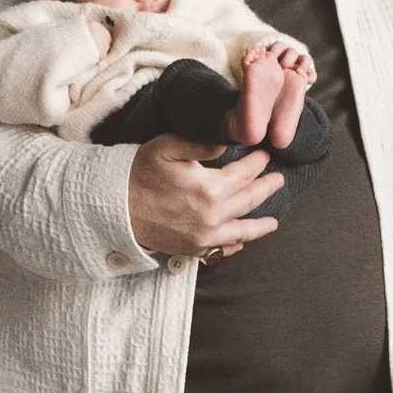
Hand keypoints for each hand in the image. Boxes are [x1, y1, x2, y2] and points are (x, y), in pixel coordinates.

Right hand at [127, 135, 283, 262]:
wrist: (114, 208)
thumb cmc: (138, 173)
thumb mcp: (167, 147)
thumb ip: (201, 144)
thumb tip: (227, 143)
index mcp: (210, 187)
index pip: (245, 173)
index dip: (258, 162)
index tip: (265, 155)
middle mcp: (214, 215)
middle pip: (250, 200)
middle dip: (266, 188)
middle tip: (278, 181)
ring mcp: (205, 236)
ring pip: (243, 230)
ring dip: (261, 225)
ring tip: (274, 222)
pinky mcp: (194, 249)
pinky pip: (223, 249)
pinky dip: (236, 245)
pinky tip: (242, 241)